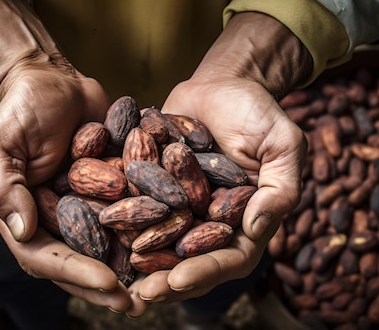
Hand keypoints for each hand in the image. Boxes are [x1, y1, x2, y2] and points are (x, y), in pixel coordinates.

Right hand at [0, 0, 146, 312]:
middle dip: (107, 285)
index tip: (109, 283)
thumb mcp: (1, 143)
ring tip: (160, 287)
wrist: (52, 78)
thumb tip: (23, 232)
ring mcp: (82, 208)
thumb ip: (5, 188)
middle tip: (138, 303)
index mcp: (21, 216)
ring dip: (132, 269)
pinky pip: (127, 216)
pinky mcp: (109, 190)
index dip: (76, 273)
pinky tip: (175, 244)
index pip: (44, 257)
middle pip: (79, 262)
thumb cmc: (21, 107)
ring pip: (107, 247)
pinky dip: (148, 232)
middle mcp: (52, 220)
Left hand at [125, 12, 310, 316]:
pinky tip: (95, 233)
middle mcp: (210, 221)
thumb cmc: (258, 111)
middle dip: (165, 279)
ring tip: (116, 278)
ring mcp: (180, 208)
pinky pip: (136, 210)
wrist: (221, 84)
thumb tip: (255, 225)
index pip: (229, 257)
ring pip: (159, 243)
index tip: (178, 280)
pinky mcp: (155, 189)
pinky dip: (119, 223)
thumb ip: (279, 187)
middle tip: (141, 293)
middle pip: (189, 260)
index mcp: (245, 221)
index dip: (205, 271)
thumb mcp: (283, 144)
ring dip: (138, 262)